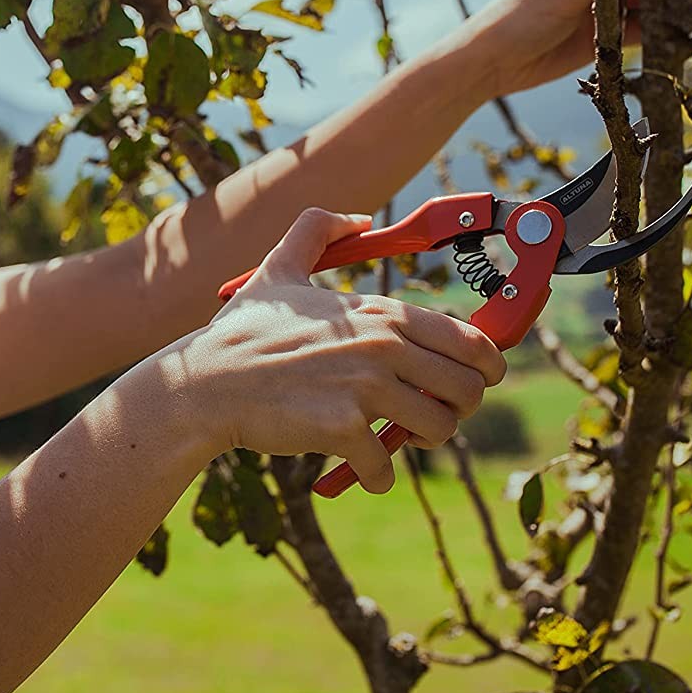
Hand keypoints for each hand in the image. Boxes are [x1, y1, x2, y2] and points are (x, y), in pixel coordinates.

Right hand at [157, 208, 506, 492]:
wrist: (205, 384)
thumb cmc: (243, 332)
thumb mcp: (279, 269)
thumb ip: (316, 231)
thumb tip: (356, 218)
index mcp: (382, 313)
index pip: (471, 341)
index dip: (487, 367)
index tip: (477, 381)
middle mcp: (382, 346)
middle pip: (467, 389)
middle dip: (457, 408)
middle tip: (429, 414)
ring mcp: (364, 389)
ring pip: (439, 430)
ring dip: (421, 442)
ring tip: (394, 437)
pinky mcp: (342, 430)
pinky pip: (385, 467)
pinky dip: (375, 474)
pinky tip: (358, 466)